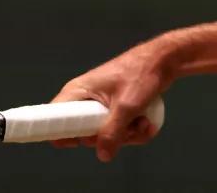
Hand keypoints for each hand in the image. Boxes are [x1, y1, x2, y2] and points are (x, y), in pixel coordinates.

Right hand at [50, 39, 176, 162]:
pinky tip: (146, 122)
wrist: (163, 61)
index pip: (54, 119)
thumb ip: (112, 132)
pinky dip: (133, 131)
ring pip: (105, 135)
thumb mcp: (126, 106)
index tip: (86, 139)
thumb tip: (102, 155)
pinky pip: (118, 131)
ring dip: (127, 135)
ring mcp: (100, 106)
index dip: (64, 134)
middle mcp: (84, 100)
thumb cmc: (141, 74)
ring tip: (142, 122)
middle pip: (84, 134)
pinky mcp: (114, 110)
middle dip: (110, 137)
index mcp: (77, 92)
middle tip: (126, 128)